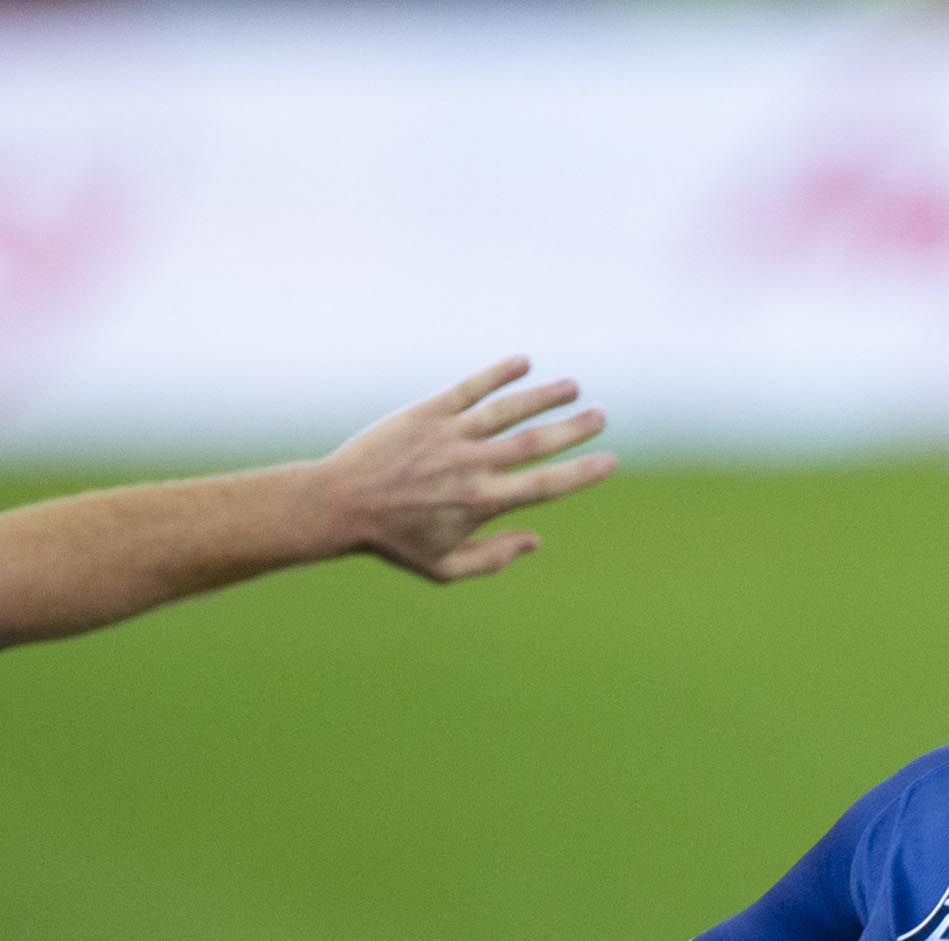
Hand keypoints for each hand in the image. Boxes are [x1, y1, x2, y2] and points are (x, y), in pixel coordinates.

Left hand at [321, 357, 616, 582]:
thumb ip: (494, 558)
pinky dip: (499, 374)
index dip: (582, 473)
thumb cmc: (391, 541)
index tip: (609, 461)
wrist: (339, 505)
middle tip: (601, 417)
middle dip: (574, 429)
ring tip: (573, 387)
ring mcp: (451, 435)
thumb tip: (536, 540)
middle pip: (536, 443)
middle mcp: (472, 466)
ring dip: (545, 396)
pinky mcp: (427, 412)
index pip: (546, 485)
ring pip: (509, 410)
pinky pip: (471, 388)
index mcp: (482, 503)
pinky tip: (523, 363)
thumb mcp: (442, 568)